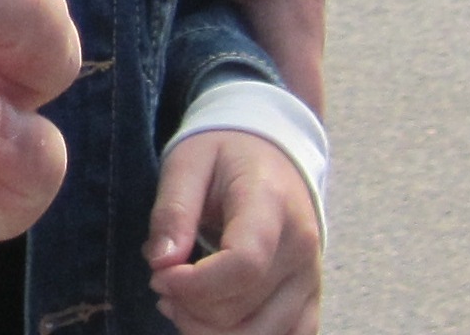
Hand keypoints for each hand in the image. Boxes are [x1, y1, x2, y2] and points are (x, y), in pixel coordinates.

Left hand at [146, 131, 321, 334]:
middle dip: (191, 307)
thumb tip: (160, 263)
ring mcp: (311, 279)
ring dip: (211, 331)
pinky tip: (209, 321)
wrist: (271, 154)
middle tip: (159, 282)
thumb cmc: (223, 154)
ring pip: (263, 334)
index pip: (244, 264)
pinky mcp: (310, 299)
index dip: (195, 284)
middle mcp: (301, 249)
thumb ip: (173, 211)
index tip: (158, 276)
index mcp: (271, 205)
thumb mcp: (187, 163)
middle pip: (246, 307)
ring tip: (178, 303)